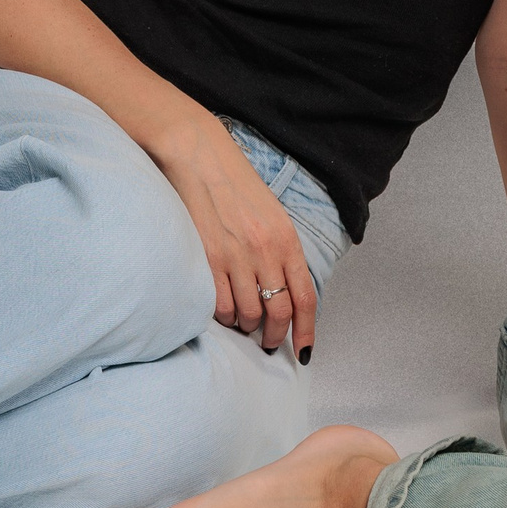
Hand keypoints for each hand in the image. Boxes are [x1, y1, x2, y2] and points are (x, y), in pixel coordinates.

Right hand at [155, 123, 318, 355]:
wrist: (199, 157)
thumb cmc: (236, 184)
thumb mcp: (272, 215)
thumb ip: (281, 251)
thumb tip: (284, 292)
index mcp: (287, 239)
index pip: (305, 298)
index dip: (306, 330)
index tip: (303, 350)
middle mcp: (265, 251)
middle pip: (278, 313)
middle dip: (275, 336)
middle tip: (268, 343)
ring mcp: (235, 256)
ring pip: (247, 314)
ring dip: (246, 326)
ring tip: (242, 323)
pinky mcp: (206, 258)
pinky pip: (220, 305)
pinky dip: (223, 315)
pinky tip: (222, 309)